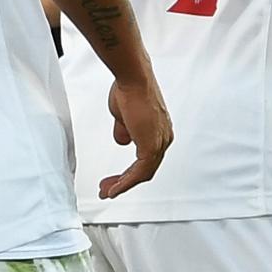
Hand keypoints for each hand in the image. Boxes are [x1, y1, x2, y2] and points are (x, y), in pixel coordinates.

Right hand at [101, 77, 173, 198]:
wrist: (133, 80)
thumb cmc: (130, 90)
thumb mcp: (124, 116)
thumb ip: (125, 131)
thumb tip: (123, 140)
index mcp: (160, 132)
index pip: (147, 160)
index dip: (130, 173)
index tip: (115, 180)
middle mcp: (163, 139)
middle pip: (146, 170)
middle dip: (125, 182)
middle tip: (109, 189)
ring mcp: (159, 143)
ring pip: (143, 174)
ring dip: (123, 185)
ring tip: (107, 191)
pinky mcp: (152, 146)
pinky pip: (140, 172)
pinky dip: (126, 182)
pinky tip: (115, 188)